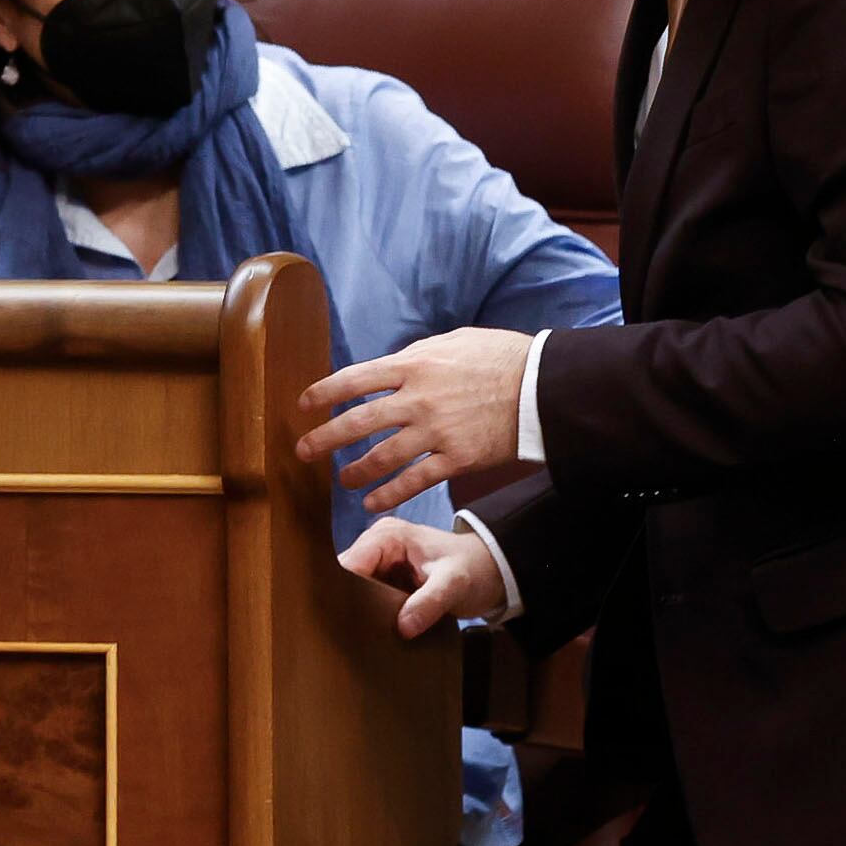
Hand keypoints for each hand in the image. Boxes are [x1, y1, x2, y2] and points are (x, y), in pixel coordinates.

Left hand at [295, 327, 531, 513]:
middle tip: (303, 452)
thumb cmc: (498, 357)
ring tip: (342, 480)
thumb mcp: (451, 343)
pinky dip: (390, 494)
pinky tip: (373, 503)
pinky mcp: (456, 458)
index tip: (303, 405)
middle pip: (359, 422)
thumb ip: (416, 357)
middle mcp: (417, 399)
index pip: (354, 379)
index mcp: (413, 365)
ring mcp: (436, 431)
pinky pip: (415, 481)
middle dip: (326, 438)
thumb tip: (390, 368)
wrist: (541, 385)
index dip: (323, 393)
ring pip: (382, 456)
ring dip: (357, 471)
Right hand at [339, 519, 506, 638]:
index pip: (351, 562)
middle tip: (356, 631)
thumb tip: (403, 628)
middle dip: (351, 602)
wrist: (489, 573)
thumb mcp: (454, 584)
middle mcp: (377, 544)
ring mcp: (380, 563)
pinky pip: (367, 598)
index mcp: (388, 535)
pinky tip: (372, 631)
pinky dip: (370, 613)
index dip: (347, 589)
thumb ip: (430, 603)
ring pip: (354, 590)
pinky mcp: (384, 579)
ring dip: (360, 610)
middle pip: (347, 576)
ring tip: (363, 633)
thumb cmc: (473, 569)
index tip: (347, 619)